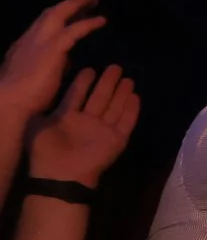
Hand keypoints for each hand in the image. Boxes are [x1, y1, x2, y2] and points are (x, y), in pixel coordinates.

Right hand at [0, 0, 104, 124]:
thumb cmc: (21, 98)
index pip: (42, 26)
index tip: (73, 13)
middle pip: (49, 14)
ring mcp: (39, 41)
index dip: (58, 18)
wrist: (10, 103)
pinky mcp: (52, 49)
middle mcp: (29, 39)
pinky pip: (74, 31)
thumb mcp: (36, 76)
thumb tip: (65, 61)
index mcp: (24, 47)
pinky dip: (88, 24)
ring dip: (77, 4)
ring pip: (58, 14)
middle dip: (68, 4)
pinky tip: (102, 20)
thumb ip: (51, 66)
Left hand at [26, 65, 140, 185]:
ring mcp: (102, 131)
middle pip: (100, 98)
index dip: (83, 82)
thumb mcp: (37, 124)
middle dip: (107, 82)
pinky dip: (132, 110)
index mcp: (67, 118)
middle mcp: (86, 122)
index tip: (89, 68)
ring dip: (121, 93)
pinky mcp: (116, 140)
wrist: (61, 173)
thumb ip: (44, 109)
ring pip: (114, 107)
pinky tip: (136, 97)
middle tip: (115, 67)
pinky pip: (126, 122)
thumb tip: (43, 93)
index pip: (77, 95)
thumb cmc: (45, 150)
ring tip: (128, 78)